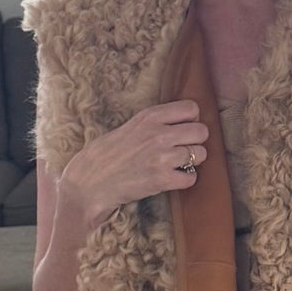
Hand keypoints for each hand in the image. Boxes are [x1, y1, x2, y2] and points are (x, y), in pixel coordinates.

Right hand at [68, 100, 207, 214]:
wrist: (90, 182)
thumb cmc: (106, 155)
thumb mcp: (129, 127)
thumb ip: (154, 123)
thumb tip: (182, 123)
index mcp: (149, 116)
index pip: (191, 108)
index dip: (191, 120)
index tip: (182, 129)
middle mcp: (158, 134)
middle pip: (201, 131)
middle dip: (196, 141)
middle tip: (183, 149)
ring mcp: (162, 157)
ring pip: (200, 154)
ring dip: (192, 162)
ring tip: (176, 165)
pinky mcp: (162, 180)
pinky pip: (192, 178)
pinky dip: (185, 180)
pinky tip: (172, 179)